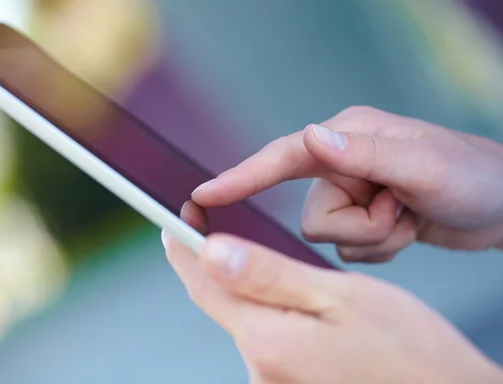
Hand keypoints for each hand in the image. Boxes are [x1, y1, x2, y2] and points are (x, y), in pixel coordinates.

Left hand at [163, 209, 501, 382]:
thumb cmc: (408, 349)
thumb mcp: (339, 296)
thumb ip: (269, 275)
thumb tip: (211, 252)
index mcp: (268, 339)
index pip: (203, 282)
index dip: (183, 246)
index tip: (175, 217)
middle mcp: (260, 369)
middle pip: (220, 301)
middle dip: (217, 264)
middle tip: (220, 228)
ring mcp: (272, 382)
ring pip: (243, 318)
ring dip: (248, 289)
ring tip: (274, 269)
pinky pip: (263, 338)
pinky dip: (267, 312)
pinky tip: (296, 306)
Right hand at [192, 106, 502, 261]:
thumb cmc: (473, 177)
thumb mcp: (423, 165)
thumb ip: (363, 152)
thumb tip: (308, 136)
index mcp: (347, 137)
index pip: (282, 158)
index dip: (242, 176)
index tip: (203, 194)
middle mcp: (342, 162)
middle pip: (311, 215)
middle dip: (360, 227)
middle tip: (399, 211)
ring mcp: (352, 191)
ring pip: (329, 238)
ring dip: (374, 239)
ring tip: (408, 218)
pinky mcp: (362, 217)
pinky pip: (348, 250)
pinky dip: (380, 249)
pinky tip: (406, 229)